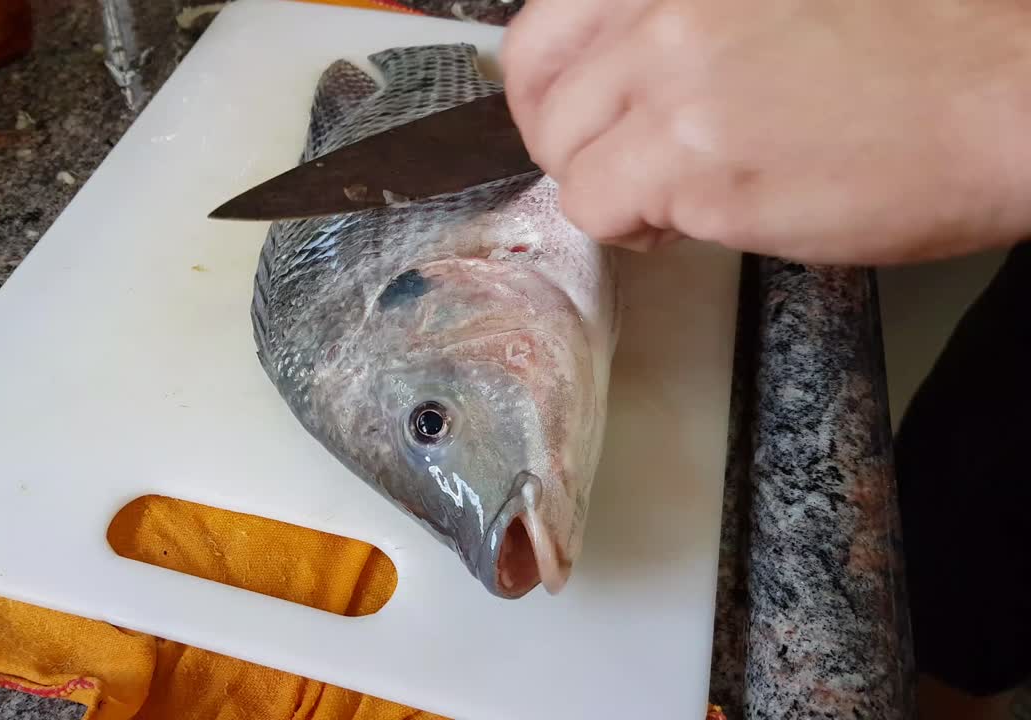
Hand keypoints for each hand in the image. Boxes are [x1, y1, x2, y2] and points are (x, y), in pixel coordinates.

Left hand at [500, 0, 1030, 264]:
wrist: (1006, 94)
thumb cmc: (918, 39)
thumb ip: (679, 19)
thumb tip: (614, 70)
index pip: (544, 28)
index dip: (546, 85)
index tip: (569, 113)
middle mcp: (661, 11)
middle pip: (545, 96)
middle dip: (571, 142)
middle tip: (615, 165)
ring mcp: (674, 86)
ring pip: (568, 161)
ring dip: (609, 187)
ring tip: (674, 194)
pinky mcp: (695, 168)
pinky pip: (603, 211)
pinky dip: (636, 228)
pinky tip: (696, 218)